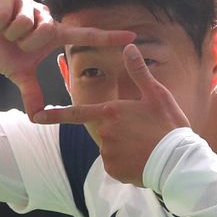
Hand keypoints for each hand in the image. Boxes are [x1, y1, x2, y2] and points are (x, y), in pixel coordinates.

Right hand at [0, 0, 135, 115]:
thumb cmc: (4, 53)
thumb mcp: (20, 75)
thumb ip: (32, 93)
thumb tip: (36, 118)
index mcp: (54, 34)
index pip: (86, 36)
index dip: (108, 37)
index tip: (132, 37)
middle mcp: (46, 17)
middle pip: (43, 32)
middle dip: (25, 42)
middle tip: (16, 42)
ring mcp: (29, 4)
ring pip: (26, 23)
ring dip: (11, 33)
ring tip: (6, 32)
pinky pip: (8, 14)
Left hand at [32, 44, 190, 186]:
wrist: (178, 161)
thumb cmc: (169, 125)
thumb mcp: (157, 94)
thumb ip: (138, 71)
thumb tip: (128, 47)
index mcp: (112, 112)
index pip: (77, 113)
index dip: (56, 114)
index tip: (37, 116)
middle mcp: (105, 132)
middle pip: (104, 130)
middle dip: (120, 131)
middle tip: (143, 133)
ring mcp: (108, 153)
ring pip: (110, 148)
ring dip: (123, 148)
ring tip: (146, 147)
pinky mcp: (114, 170)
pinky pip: (115, 165)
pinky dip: (126, 164)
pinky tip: (143, 160)